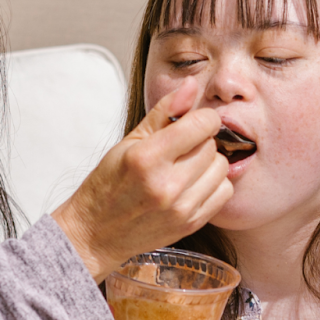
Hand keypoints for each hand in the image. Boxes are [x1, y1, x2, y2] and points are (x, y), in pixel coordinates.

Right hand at [51, 78, 232, 281]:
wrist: (96, 233)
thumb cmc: (107, 186)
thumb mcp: (128, 142)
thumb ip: (164, 112)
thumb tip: (191, 85)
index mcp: (146, 158)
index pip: (201, 124)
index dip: (201, 118)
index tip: (192, 123)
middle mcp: (166, 185)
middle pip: (211, 146)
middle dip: (200, 142)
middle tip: (181, 149)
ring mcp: (180, 208)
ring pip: (221, 168)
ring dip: (208, 164)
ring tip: (185, 168)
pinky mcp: (190, 224)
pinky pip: (223, 193)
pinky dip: (213, 185)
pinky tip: (193, 185)